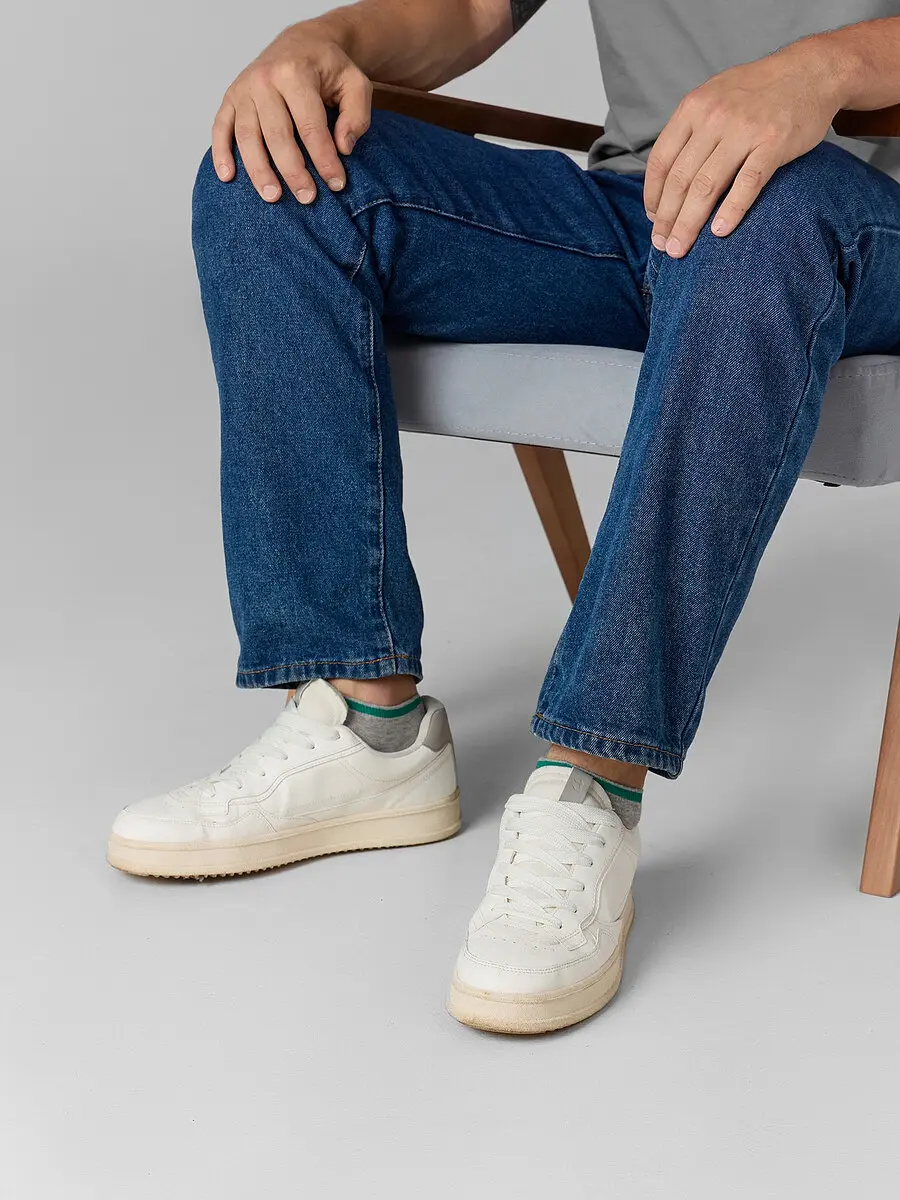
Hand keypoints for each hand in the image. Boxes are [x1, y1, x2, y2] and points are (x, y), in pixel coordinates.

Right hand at [213, 23, 372, 203]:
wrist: (302, 42)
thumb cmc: (330, 68)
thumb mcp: (356, 83)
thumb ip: (356, 115)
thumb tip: (343, 148)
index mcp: (295, 72)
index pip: (310, 126)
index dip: (324, 159)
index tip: (337, 184)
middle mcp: (264, 79)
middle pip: (276, 134)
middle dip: (292, 170)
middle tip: (307, 198)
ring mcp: (243, 89)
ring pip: (246, 136)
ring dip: (258, 170)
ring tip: (273, 197)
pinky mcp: (230, 97)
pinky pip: (220, 127)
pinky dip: (221, 153)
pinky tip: (228, 177)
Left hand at [643, 42, 843, 256]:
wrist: (812, 70)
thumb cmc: (759, 90)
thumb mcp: (715, 96)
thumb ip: (691, 130)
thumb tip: (668, 175)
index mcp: (694, 107)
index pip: (662, 160)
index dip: (653, 196)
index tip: (654, 220)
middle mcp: (714, 118)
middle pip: (681, 179)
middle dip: (667, 219)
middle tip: (662, 246)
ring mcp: (745, 130)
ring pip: (707, 186)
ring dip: (689, 223)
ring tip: (680, 250)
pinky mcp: (774, 143)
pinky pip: (748, 183)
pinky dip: (732, 210)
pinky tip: (719, 232)